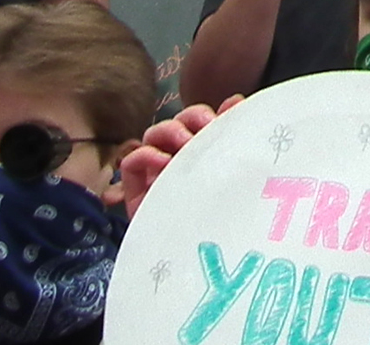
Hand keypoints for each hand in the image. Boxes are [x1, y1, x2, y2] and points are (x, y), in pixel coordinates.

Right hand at [118, 94, 244, 215]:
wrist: (198, 267)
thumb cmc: (220, 223)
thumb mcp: (232, 177)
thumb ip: (233, 142)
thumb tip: (238, 102)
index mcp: (206, 159)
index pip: (203, 124)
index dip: (212, 113)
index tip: (229, 114)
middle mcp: (181, 164)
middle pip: (178, 124)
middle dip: (191, 118)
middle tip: (205, 128)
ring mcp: (157, 177)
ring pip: (153, 136)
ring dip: (168, 131)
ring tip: (184, 144)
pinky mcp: (135, 193)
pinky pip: (131, 161)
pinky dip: (145, 155)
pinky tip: (162, 164)